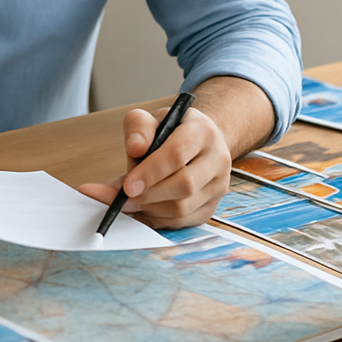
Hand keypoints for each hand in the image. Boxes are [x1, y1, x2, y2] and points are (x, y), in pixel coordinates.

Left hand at [78, 103, 230, 227]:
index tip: (127, 186)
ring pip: (183, 208)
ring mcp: (218, 186)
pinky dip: (157, 218)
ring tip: (130, 200)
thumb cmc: (173, 130)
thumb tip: (134, 148)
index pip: (178, 154)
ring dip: (150, 208)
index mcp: (203, 132)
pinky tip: (143, 208)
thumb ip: (139, 127)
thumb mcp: (153, 118)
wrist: (199, 141)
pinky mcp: (211, 207)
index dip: (150, 172)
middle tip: (123, 197)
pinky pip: (182, 222)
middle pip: (184, 185)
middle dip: (148, 194)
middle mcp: (217, 159)